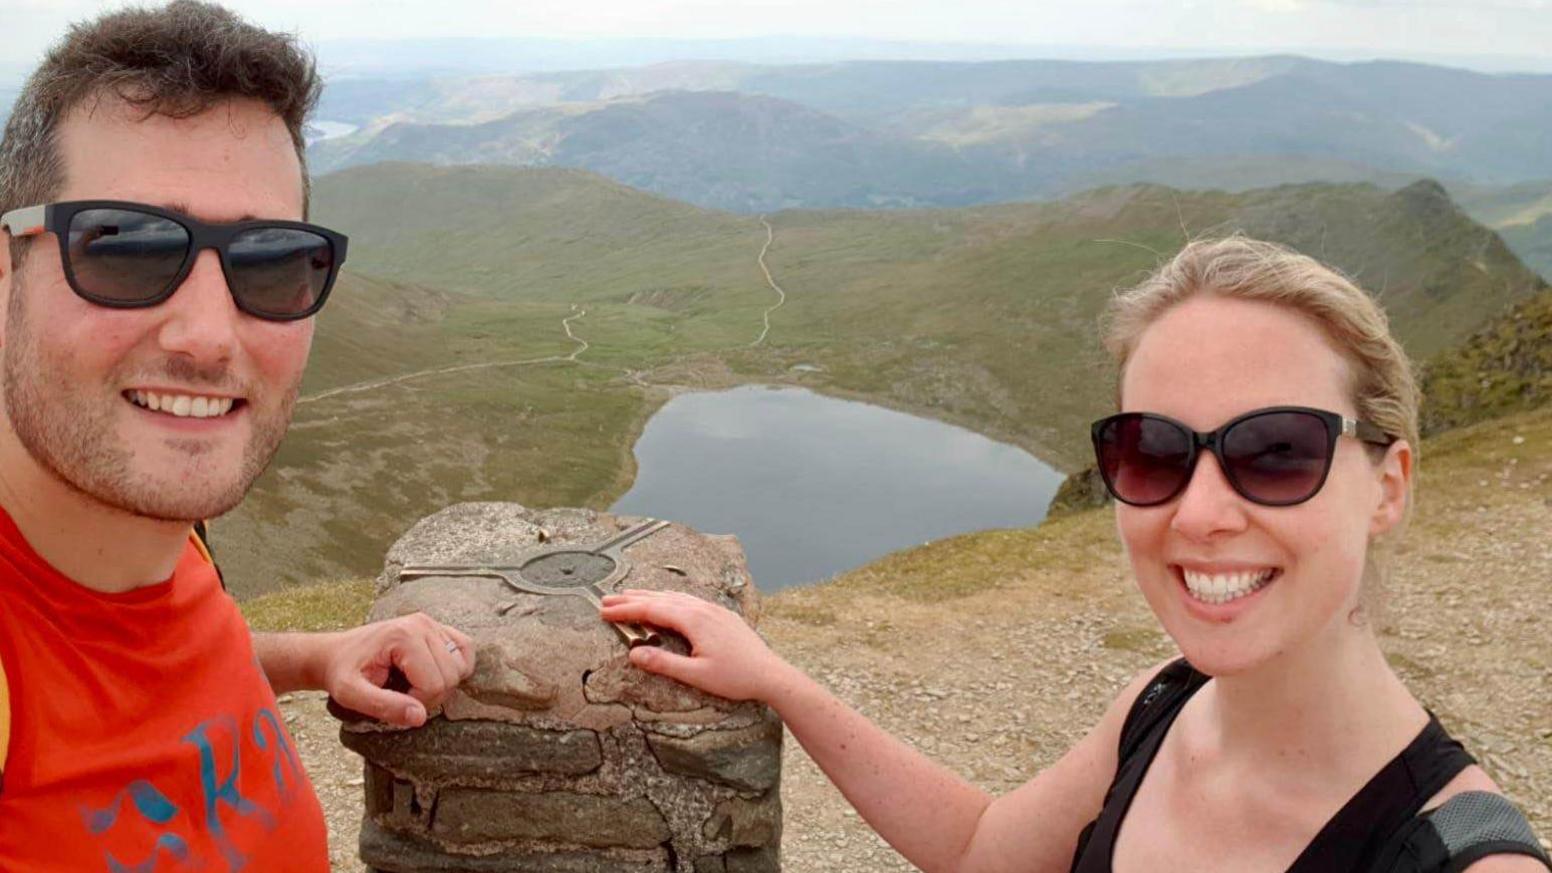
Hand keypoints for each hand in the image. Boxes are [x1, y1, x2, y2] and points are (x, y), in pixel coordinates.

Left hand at [321, 613, 474, 726]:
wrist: (336, 653)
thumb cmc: (342, 673)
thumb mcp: (351, 694)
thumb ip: (384, 706)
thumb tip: (420, 717)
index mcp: (403, 636)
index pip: (434, 684)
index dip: (417, 702)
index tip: (394, 700)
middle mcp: (422, 624)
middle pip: (451, 676)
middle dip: (430, 695)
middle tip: (402, 695)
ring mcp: (432, 623)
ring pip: (461, 666)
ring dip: (442, 683)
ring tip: (414, 683)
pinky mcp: (438, 627)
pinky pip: (466, 649)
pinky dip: (457, 667)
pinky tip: (433, 673)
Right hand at [598, 589, 785, 701]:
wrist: (770, 674)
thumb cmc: (735, 677)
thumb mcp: (696, 675)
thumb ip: (663, 663)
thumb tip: (634, 654)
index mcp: (694, 620)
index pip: (651, 610)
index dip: (625, 610)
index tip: (604, 611)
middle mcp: (703, 609)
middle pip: (660, 598)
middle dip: (632, 598)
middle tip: (606, 599)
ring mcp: (713, 610)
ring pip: (675, 597)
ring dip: (650, 596)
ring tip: (630, 597)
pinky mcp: (721, 615)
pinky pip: (688, 600)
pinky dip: (669, 599)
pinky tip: (667, 602)